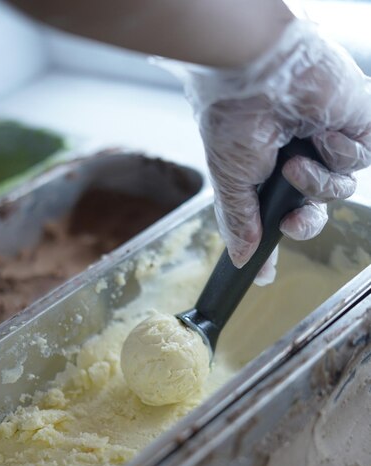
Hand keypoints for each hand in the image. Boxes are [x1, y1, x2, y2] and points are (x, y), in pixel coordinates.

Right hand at [176, 20, 370, 283]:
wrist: (255, 72)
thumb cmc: (233, 115)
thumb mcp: (229, 180)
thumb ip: (238, 221)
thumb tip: (241, 255)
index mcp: (266, 169)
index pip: (275, 214)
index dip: (274, 241)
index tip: (265, 272)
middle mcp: (296, 157)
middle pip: (313, 209)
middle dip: (304, 223)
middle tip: (292, 219)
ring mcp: (326, 142)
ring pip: (338, 189)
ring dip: (317, 183)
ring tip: (297, 162)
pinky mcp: (355, 125)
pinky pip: (360, 160)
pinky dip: (339, 153)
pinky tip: (322, 133)